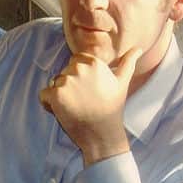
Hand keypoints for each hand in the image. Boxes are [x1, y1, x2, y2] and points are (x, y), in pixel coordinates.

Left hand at [38, 48, 141, 165]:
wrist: (102, 134)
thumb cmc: (112, 108)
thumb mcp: (122, 83)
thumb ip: (127, 63)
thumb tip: (138, 48)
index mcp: (93, 63)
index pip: (76, 60)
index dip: (79, 76)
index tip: (88, 90)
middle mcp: (79, 69)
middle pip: (64, 72)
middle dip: (69, 85)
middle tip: (83, 100)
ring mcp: (66, 82)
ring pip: (54, 83)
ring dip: (60, 95)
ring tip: (75, 107)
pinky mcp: (55, 96)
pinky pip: (44, 95)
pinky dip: (49, 104)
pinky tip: (64, 112)